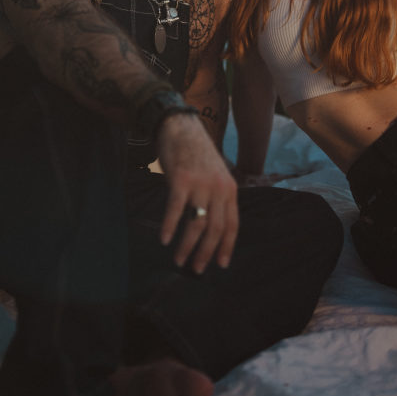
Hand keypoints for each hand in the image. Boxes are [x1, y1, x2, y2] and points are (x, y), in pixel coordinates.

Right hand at [156, 113, 238, 273]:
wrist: (180, 126)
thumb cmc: (195, 152)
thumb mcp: (215, 174)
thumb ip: (216, 197)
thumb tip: (210, 227)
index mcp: (230, 189)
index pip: (232, 225)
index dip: (226, 247)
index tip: (220, 265)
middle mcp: (218, 188)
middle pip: (215, 229)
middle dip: (205, 253)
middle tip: (196, 270)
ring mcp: (200, 184)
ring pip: (196, 224)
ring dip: (187, 246)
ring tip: (178, 260)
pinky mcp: (181, 179)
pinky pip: (176, 210)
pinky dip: (169, 226)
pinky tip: (163, 239)